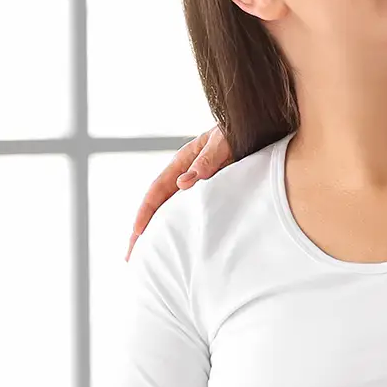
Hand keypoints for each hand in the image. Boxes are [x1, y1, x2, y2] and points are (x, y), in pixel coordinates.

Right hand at [125, 125, 231, 258]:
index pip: (157, 190)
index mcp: (182, 161)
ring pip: (170, 211)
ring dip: (157, 233)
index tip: (137, 232)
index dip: (146, 212)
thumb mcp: (223, 142)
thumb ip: (207, 159)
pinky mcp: (208, 192)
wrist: (256, 128)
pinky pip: (188, 213)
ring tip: (147, 258)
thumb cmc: (238, 132)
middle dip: (141, 230)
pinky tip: (177, 245)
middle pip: (157, 205)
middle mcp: (183, 174)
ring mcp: (194, 184)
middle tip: (130, 257)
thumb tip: (183, 183)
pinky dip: (178, 228)